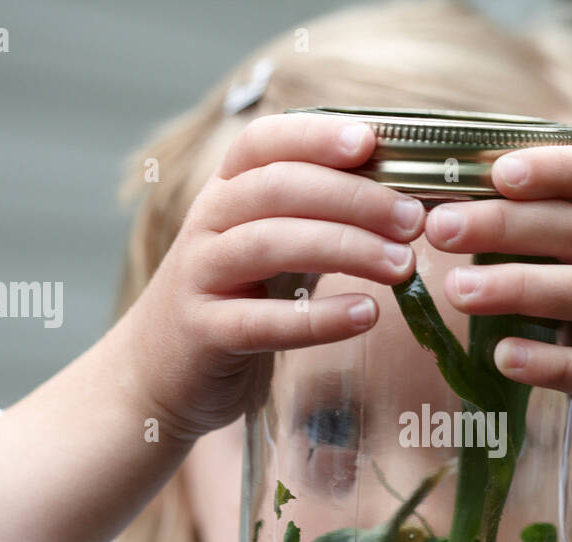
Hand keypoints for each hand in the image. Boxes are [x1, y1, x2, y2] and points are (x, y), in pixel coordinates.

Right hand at [114, 112, 424, 441]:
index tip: (370, 141)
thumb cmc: (234, 303)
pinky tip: (366, 316)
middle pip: (277, 189)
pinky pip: (263, 320)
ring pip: (270, 244)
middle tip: (413, 220)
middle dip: (354, 197)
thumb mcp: (270, 248)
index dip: (314, 136)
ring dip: (346, 248)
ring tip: (403, 266)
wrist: (157, 374)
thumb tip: (405, 198)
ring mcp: (200, 277)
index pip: (263, 143)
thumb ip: (317, 219)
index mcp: (225, 193)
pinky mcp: (203, 333)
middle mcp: (207, 224)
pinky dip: (319, 318)